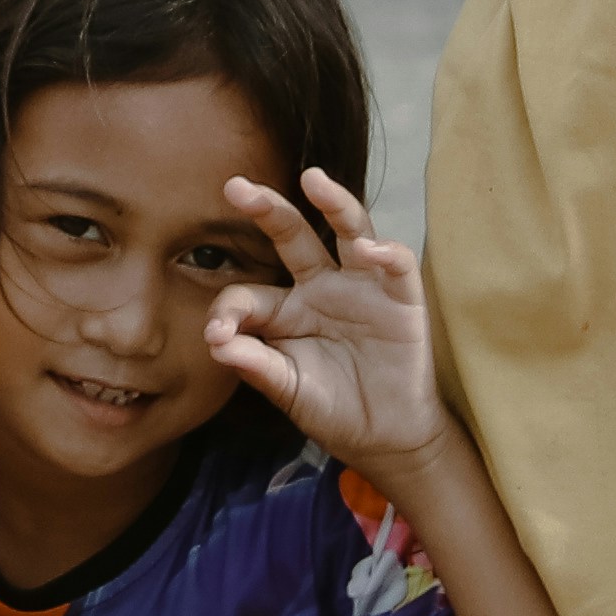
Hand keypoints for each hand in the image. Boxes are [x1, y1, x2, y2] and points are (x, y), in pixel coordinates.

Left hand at [199, 169, 454, 481]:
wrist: (385, 436)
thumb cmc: (332, 408)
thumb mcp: (288, 390)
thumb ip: (256, 366)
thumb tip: (217, 344)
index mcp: (282, 310)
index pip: (246, 294)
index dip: (228, 311)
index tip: (216, 336)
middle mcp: (318, 286)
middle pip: (291, 235)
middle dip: (266, 209)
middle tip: (235, 187)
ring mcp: (360, 286)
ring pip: (347, 229)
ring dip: (333, 202)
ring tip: (313, 180)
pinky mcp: (400, 297)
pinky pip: (395, 263)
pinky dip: (385, 252)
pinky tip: (369, 249)